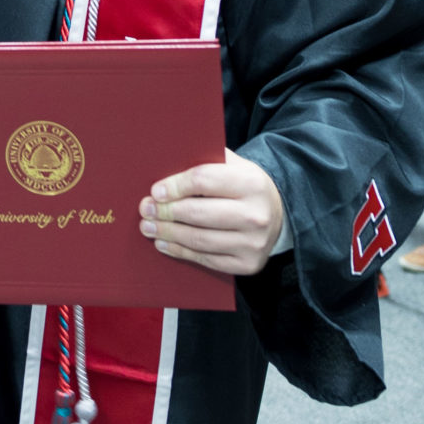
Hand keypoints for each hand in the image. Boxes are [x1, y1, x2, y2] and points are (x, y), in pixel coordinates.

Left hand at [138, 151, 284, 275]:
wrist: (278, 214)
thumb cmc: (245, 186)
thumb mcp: (233, 165)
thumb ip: (205, 159)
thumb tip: (164, 160)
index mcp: (251, 183)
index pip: (203, 180)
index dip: (175, 186)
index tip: (155, 191)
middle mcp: (255, 214)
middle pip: (198, 213)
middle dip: (166, 212)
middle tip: (145, 210)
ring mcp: (253, 243)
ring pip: (199, 239)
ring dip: (168, 233)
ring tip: (148, 227)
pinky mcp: (248, 264)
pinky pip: (206, 259)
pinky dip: (181, 251)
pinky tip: (164, 243)